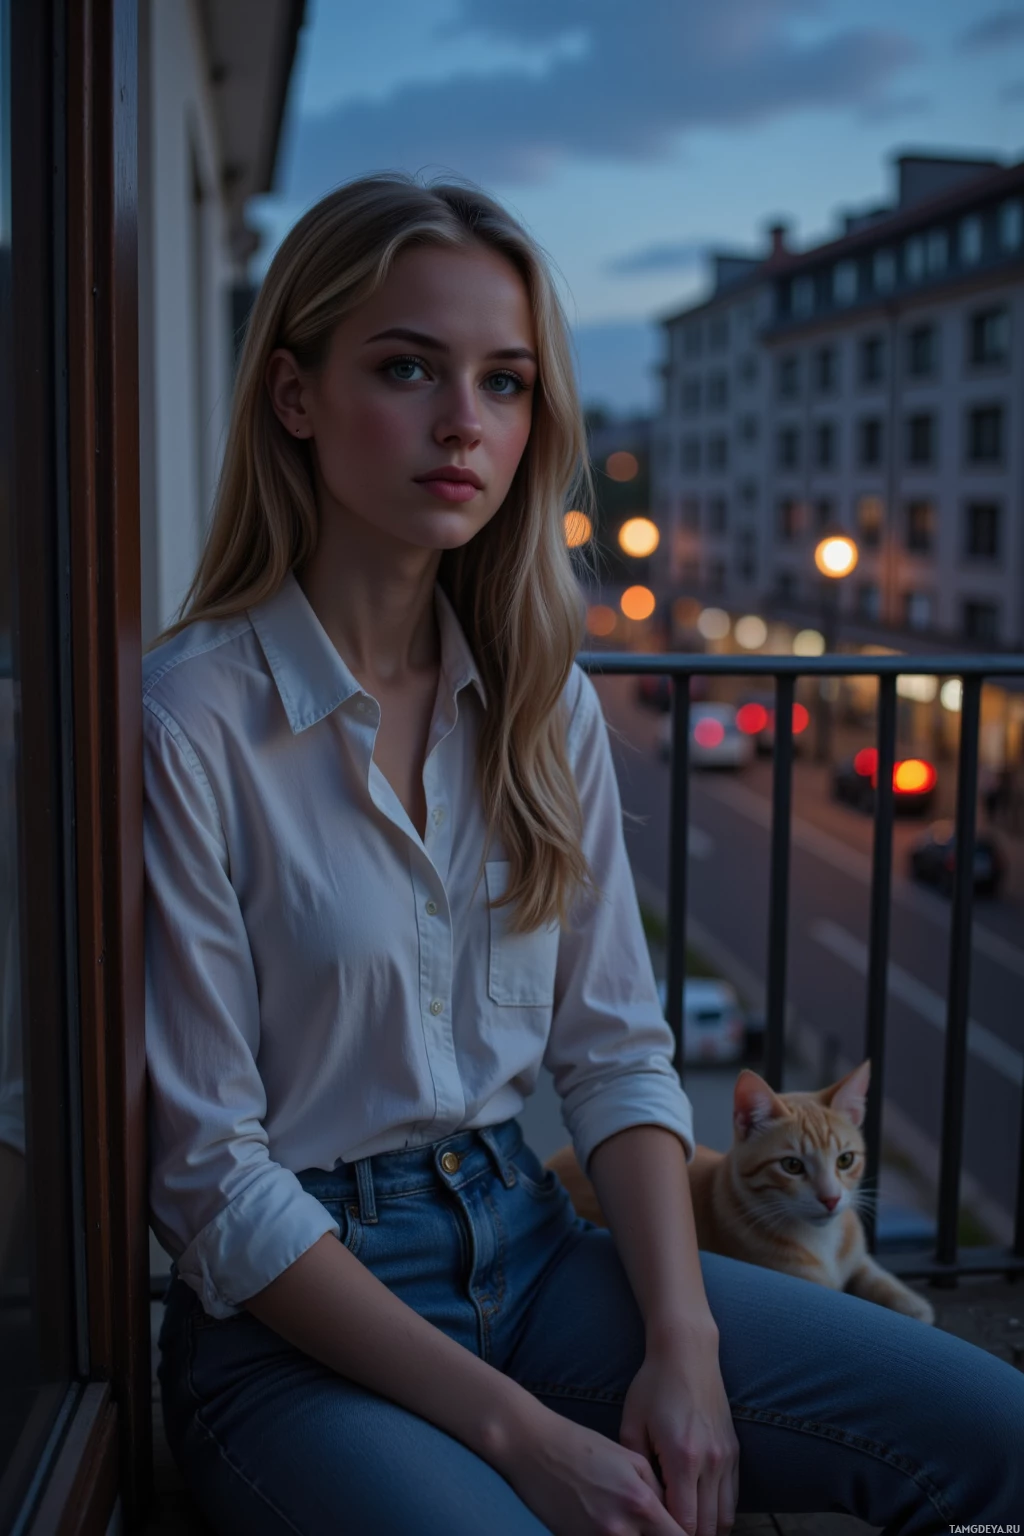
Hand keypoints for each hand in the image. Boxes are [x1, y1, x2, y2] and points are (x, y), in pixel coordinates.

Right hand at [497, 1404, 689, 1535]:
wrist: (533, 1448)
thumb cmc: (582, 1446)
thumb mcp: (630, 1458)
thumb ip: (659, 1490)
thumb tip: (675, 1517)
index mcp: (640, 1502)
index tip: (683, 1531)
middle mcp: (621, 1529)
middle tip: (656, 1529)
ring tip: (636, 1527)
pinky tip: (613, 1528)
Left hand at [619, 1327, 739, 1535]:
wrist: (687, 1352)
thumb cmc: (653, 1386)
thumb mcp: (632, 1424)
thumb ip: (638, 1470)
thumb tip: (644, 1504)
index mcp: (682, 1458)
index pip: (684, 1522)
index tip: (655, 1534)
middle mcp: (711, 1462)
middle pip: (708, 1527)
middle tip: (668, 1534)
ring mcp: (727, 1457)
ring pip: (725, 1517)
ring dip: (708, 1530)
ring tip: (686, 1531)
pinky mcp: (735, 1451)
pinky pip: (733, 1497)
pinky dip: (721, 1512)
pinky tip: (703, 1514)